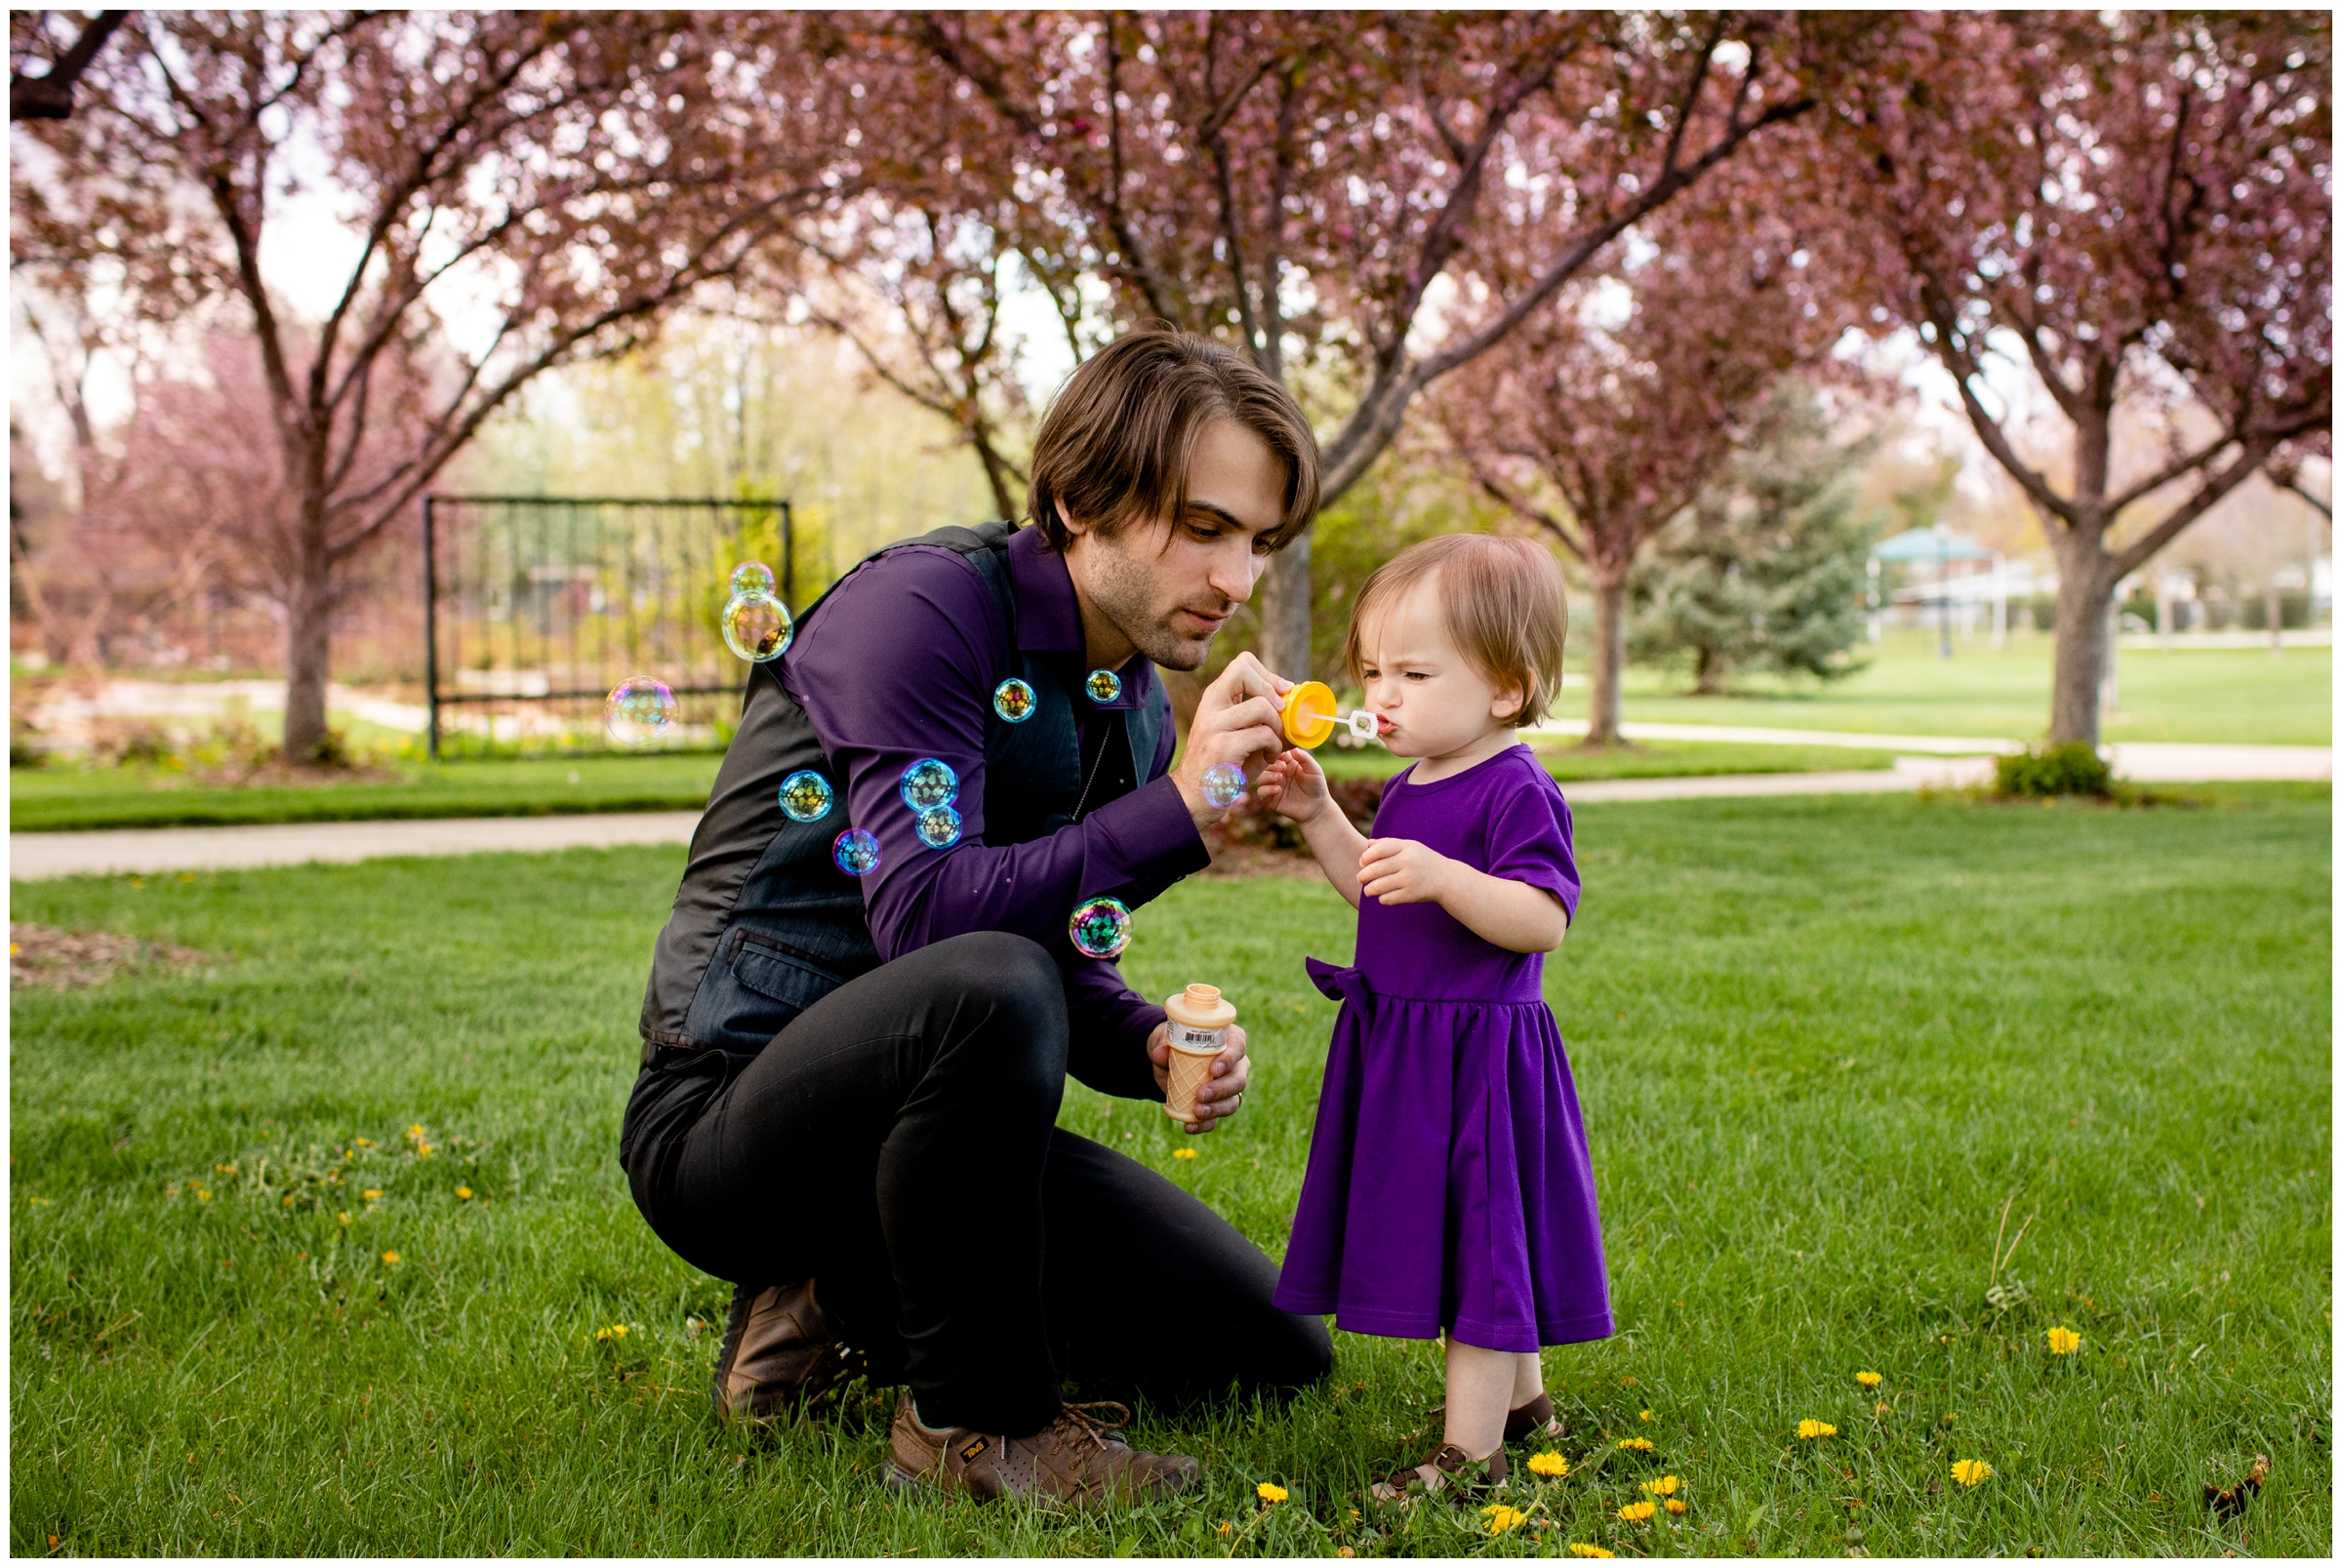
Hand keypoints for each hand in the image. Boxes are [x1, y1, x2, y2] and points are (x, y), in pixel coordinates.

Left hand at [1147, 1021, 1250, 1134]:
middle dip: (1221, 1089)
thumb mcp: (1167, 1041)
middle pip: (1238, 1079)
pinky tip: (1190, 1126)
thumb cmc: (1175, 1044)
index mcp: (1229, 1040)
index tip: (1214, 1069)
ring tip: (1197, 1112)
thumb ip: (1164, 1046)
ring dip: (1216, 1109)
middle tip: (1201, 1094)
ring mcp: (1229, 1087)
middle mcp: (1235, 1064)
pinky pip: (1217, 1118)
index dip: (1230, 1058)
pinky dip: (1204, 1124)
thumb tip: (1160, 1053)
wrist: (1168, 1062)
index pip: (1238, 1046)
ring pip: (1233, 1101)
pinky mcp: (1218, 1105)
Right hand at [1171, 652, 1292, 826]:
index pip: (1241, 664)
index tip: (1282, 693)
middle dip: (1271, 688)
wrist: (1193, 799)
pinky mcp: (1222, 747)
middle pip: (1243, 670)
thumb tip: (1296, 708)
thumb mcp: (1239, 737)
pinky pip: (1263, 734)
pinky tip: (1269, 758)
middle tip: (1280, 712)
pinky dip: (1275, 746)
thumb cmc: (1223, 767)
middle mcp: (1210, 707)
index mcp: (1214, 700)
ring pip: (1261, 706)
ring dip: (1278, 726)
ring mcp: (1214, 726)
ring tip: (1274, 744)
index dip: (1268, 675)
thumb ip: (1262, 720)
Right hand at [1251, 747, 1330, 824]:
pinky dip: (1267, 790)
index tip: (1285, 758)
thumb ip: (1305, 758)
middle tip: (1282, 767)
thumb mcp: (1314, 769)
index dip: (1278, 755)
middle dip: (1272, 765)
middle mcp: (1279, 774)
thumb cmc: (1317, 786)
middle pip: (1266, 766)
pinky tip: (1278, 790)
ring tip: (1279, 777)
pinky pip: (1261, 792)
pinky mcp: (1271, 799)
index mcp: (1288, 764)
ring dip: (1267, 776)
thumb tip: (1293, 749)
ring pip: (1260, 778)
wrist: (1317, 808)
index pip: (1276, 755)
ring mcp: (1274, 786)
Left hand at [1358, 837, 1455, 905]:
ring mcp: (1410, 879)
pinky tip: (1384, 896)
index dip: (1366, 857)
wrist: (1447, 879)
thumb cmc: (1423, 860)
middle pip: (1375, 869)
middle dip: (1363, 876)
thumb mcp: (1410, 847)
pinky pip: (1387, 899)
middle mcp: (1408, 862)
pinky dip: (1382, 898)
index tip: (1362, 862)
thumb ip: (1388, 843)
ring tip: (1368, 890)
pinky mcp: (1411, 895)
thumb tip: (1368, 845)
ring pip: (1378, 886)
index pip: (1379, 850)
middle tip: (1360, 879)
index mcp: (1406, 847)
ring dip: (1369, 889)